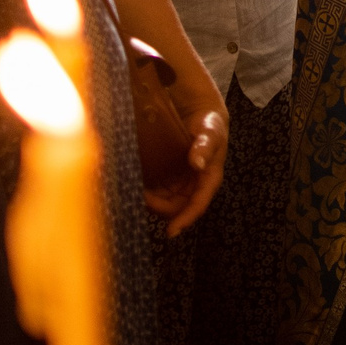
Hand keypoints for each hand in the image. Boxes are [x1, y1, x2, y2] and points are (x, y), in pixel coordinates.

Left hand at [146, 93, 228, 235]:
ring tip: (134, 191)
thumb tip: (198, 164)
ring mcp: (181, 182)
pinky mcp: (169, 176)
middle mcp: (194, 185)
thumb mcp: (211, 132)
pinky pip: (158, 190)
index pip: (197, 205)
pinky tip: (135, 184)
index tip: (171, 231)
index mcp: (208, 179)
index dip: (185, 220)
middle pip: (177, 207)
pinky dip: (147, 190)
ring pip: (165, 201)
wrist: (200, 113)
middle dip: (159, 207)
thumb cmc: (210, 124)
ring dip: (151, 201)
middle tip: (141, 197)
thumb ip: (205, 146)